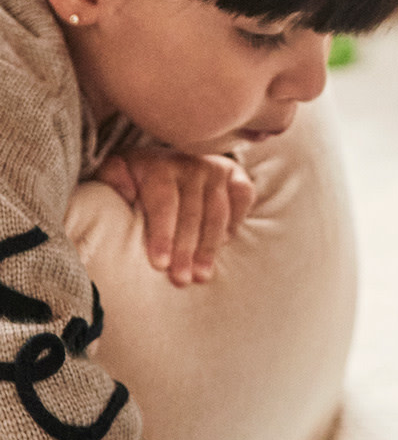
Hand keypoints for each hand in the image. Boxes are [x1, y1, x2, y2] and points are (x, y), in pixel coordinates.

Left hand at [99, 148, 254, 285]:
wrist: (171, 160)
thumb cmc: (140, 177)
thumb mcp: (118, 173)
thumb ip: (112, 178)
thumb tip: (123, 191)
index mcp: (160, 165)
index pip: (163, 202)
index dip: (162, 234)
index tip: (159, 264)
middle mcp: (191, 164)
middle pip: (192, 213)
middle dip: (186, 250)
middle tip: (181, 279)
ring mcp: (216, 169)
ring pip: (217, 212)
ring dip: (210, 246)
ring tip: (202, 275)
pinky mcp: (236, 175)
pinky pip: (243, 198)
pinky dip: (236, 221)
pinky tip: (225, 244)